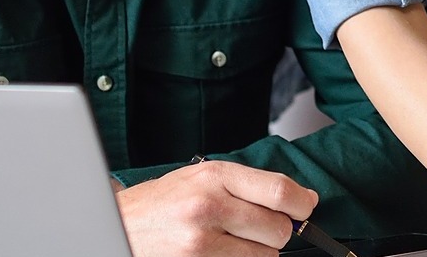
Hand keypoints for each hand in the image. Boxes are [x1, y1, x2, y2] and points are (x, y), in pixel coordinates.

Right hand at [116, 160, 316, 256]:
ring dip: (257, 250)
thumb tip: (302, 199)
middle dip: (278, 231)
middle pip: (278, 229)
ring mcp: (201, 242)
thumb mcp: (204, 177)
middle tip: (260, 226)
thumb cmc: (164, 201)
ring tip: (231, 239)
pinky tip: (221, 251)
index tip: (305, 207)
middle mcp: (208, 207)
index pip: (280, 192)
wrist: (121, 225)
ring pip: (263, 255)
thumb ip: (252, 185)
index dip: (302, 204)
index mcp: (215, 177)